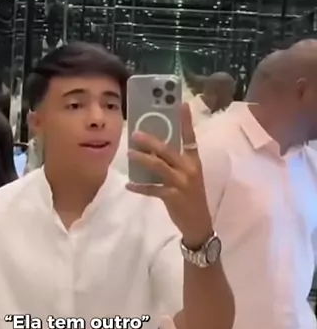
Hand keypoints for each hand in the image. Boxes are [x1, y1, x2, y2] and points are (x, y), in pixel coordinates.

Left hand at [127, 103, 211, 245]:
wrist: (199, 224)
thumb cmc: (191, 197)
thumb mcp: (189, 176)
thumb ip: (175, 163)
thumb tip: (153, 150)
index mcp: (194, 162)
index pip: (191, 137)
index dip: (186, 121)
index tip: (181, 104)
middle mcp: (189, 169)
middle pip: (168, 150)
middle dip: (151, 141)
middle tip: (135, 134)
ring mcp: (181, 183)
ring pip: (158, 167)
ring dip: (142, 159)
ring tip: (129, 153)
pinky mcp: (172, 197)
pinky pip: (152, 189)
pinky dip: (140, 187)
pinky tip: (129, 184)